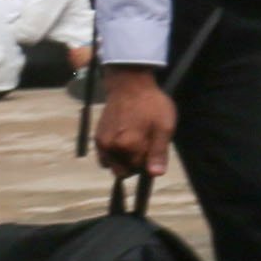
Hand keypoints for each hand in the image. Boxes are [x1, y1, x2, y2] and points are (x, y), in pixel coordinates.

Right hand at [90, 63, 175, 181]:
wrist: (129, 85)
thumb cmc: (151, 104)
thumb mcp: (164, 127)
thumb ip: (159, 152)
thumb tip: (155, 174)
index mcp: (128, 146)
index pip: (139, 170)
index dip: (148, 163)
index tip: (153, 150)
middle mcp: (111, 147)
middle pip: (123, 171)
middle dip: (134, 165)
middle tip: (144, 146)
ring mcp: (101, 143)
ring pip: (112, 165)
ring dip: (122, 160)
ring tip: (134, 143)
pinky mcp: (96, 137)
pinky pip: (104, 157)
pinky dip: (112, 154)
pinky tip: (123, 141)